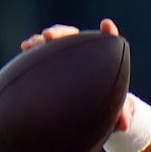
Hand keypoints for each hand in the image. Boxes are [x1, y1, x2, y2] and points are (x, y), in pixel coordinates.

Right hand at [19, 18, 133, 130]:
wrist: (99, 109)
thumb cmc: (112, 107)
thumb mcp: (118, 111)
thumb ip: (123, 115)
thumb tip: (124, 125)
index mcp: (106, 62)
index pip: (109, 42)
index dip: (108, 34)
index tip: (107, 26)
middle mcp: (87, 54)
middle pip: (76, 37)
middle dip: (62, 33)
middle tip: (49, 36)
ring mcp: (71, 57)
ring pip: (58, 41)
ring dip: (45, 39)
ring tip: (31, 44)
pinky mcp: (58, 63)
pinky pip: (47, 51)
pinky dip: (37, 47)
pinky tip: (25, 47)